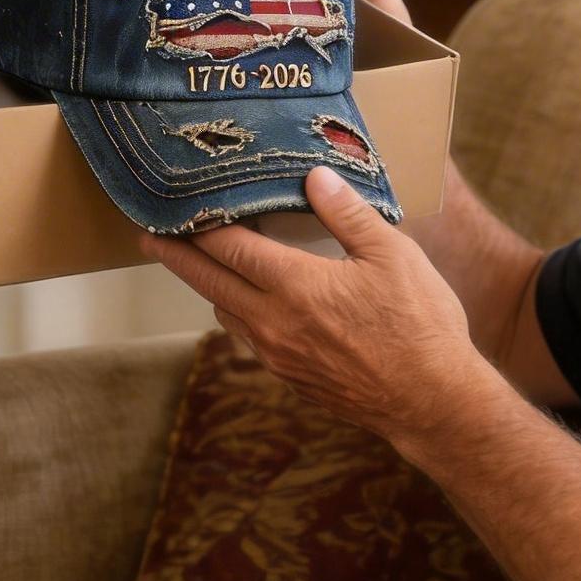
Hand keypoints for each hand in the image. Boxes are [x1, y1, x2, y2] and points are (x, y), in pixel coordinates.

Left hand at [142, 169, 482, 450]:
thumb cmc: (420, 325)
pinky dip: (238, 314)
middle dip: (176, 257)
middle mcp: (275, 323)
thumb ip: (347, 214)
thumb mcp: (393, 255)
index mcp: (295, 286)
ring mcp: (281, 356)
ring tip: (203, 263)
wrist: (432, 404)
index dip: (198, 225)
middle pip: (209, 282)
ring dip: (210, 286)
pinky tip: (250, 304)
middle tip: (147, 238)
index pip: (228, 247)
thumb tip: (315, 176)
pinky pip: (250, 340)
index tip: (173, 207)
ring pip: (227, 314)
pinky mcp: (292, 379)